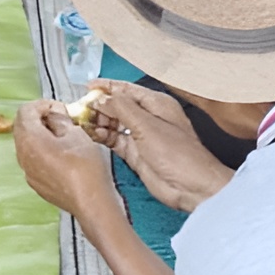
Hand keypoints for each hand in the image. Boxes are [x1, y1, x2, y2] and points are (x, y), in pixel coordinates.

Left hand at [12, 100, 116, 219]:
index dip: (41, 104)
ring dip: (40, 135)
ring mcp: (28, 172)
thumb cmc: (85, 167)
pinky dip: (42, 151)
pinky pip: (33, 160)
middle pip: (22, 127)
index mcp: (30, 139)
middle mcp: (22, 155)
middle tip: (59, 117)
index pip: (25, 111)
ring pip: (27, 145)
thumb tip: (54, 115)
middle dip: (38, 118)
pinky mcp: (36, 184)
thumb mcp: (76, 134)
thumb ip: (60, 120)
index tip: (58, 107)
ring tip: (62, 135)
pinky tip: (61, 154)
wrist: (92, 203)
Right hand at [86, 83, 233, 212]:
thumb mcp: (147, 125)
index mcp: (156, 104)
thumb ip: (122, 108)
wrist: (191, 187)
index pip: (126, 89)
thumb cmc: (182, 156)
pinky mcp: (136, 153)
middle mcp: (149, 118)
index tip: (87, 87)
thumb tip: (102, 98)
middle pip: (117, 106)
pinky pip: (115, 140)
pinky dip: (103, 137)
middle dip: (99, 105)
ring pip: (114, 123)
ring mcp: (142, 136)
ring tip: (84, 121)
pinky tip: (92, 135)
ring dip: (99, 121)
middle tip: (82, 108)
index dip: (106, 87)